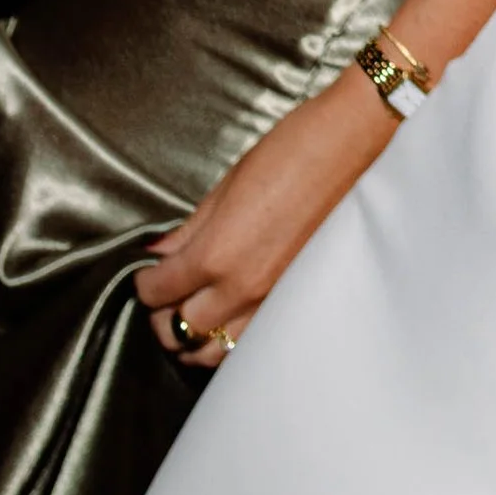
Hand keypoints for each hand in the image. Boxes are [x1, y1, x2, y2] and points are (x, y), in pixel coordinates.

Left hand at [134, 65, 393, 360]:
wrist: (352, 142)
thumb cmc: (292, 149)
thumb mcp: (227, 185)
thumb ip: (189, 228)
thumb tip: (160, 252)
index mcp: (215, 254)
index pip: (157, 292)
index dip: (143, 282)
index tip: (146, 272)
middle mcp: (241, 288)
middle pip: (179, 332)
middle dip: (161, 316)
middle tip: (164, 295)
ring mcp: (272, 299)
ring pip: (214, 352)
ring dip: (195, 336)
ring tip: (193, 311)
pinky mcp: (297, 299)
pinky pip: (252, 339)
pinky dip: (231, 336)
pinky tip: (229, 315)